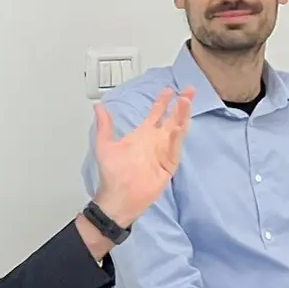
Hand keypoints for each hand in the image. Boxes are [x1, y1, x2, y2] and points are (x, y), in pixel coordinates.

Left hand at [91, 88, 194, 228]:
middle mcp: (156, 141)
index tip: (170, 90)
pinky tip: (178, 127)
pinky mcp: (168, 165)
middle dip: (181, 105)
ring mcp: (164, 153)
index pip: (156, 114)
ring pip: (177, 131)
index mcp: (143, 135)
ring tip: (186, 102)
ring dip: (182, 116)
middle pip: (173, 119)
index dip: (163, 102)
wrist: (120, 197)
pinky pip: (174, 150)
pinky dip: (176, 139)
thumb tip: (98, 107)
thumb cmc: (112, 174)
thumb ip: (105, 126)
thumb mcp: (105, 146)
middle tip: (190, 90)